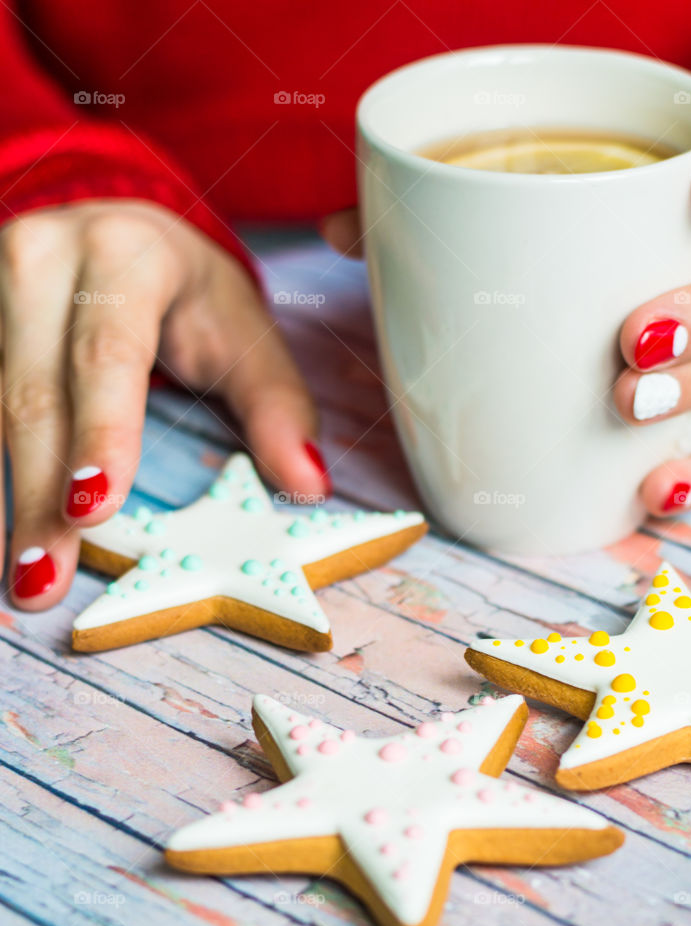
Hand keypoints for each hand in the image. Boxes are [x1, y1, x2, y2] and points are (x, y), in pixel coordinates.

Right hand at [3, 200, 326, 607]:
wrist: (108, 225)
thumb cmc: (183, 291)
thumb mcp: (243, 331)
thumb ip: (276, 407)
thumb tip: (308, 484)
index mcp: (124, 255)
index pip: (108, 352)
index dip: (100, 434)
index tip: (92, 510)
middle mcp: (40, 259)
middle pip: (34, 393)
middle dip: (38, 498)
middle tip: (45, 582)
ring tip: (13, 580)